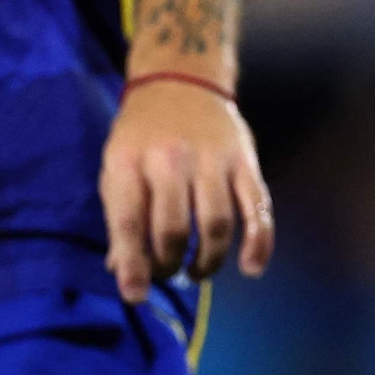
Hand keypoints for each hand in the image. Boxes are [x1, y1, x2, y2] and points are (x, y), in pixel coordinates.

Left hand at [100, 78, 275, 303]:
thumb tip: (123, 273)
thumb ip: (120, 218)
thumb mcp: (116, 168)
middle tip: (166, 272)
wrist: (180, 80)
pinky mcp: (245, 160)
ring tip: (196, 271)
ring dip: (207, 260)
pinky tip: (251, 267)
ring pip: (216, 224)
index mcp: (130, 160)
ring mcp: (212, 158)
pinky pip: (257, 206)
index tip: (137, 295)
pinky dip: (258, 242)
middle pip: (173, 229)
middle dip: (168, 265)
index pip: (129, 221)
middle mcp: (171, 158)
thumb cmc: (141, 135)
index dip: (133, 265)